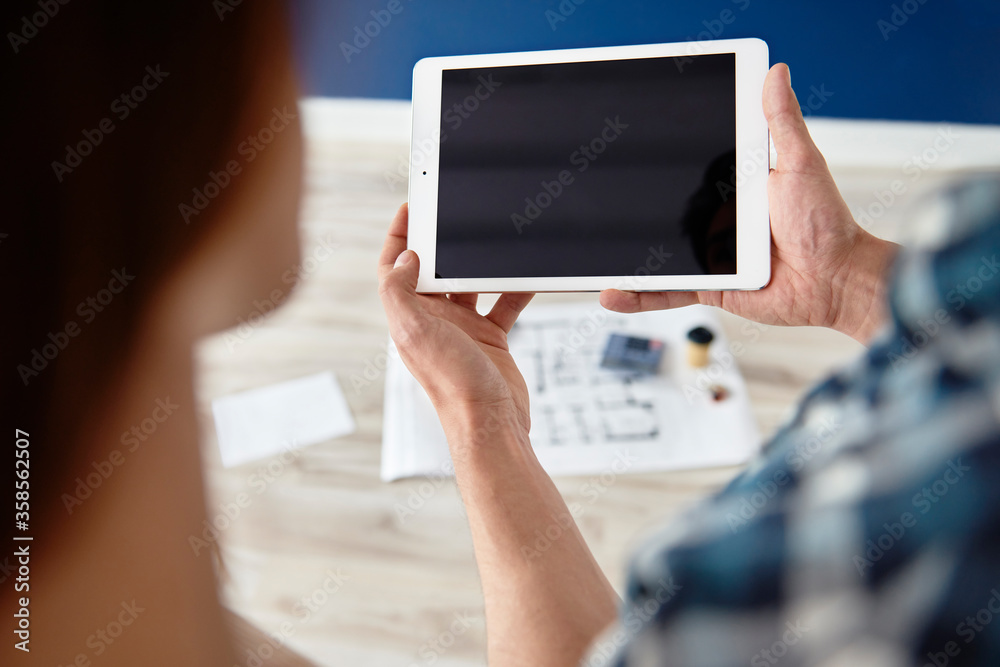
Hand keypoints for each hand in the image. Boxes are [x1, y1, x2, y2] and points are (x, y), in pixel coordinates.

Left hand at [377, 203, 534, 436]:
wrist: (491, 423)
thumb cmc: (453, 385)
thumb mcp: (416, 333)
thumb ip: (400, 292)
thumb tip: (406, 257)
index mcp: (409, 317)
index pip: (393, 268)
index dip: (397, 236)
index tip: (411, 208)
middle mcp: (433, 321)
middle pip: (433, 270)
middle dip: (443, 242)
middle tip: (455, 213)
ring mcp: (463, 329)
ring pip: (471, 284)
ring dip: (482, 264)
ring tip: (495, 239)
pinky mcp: (490, 337)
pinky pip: (503, 303)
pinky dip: (516, 288)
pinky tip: (530, 276)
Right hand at [600, 63, 896, 344]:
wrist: (835, 281)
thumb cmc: (826, 223)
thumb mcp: (800, 163)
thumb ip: (780, 123)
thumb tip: (775, 73)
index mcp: (735, 187)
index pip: (690, 171)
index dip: (662, 164)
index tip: (632, 151)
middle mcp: (718, 219)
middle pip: (665, 213)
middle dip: (633, 210)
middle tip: (599, 200)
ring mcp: (711, 255)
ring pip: (659, 254)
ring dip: (625, 256)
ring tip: (595, 253)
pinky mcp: (709, 286)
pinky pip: (668, 291)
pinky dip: (640, 295)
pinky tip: (614, 292)